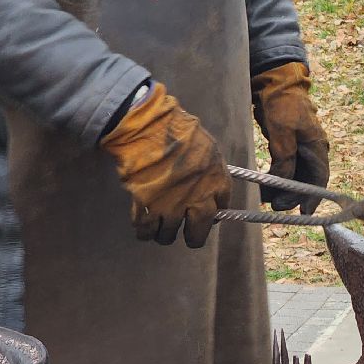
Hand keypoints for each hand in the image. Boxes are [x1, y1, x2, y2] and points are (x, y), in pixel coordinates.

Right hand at [100, 82, 231, 247]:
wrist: (150, 129)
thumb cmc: (181, 132)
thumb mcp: (208, 149)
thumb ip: (210, 171)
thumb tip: (206, 184)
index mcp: (217, 183)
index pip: (220, 211)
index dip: (212, 215)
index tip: (206, 215)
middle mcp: (197, 200)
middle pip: (197, 233)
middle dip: (192, 235)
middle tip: (186, 232)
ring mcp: (171, 207)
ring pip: (168, 235)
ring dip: (165, 233)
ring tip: (161, 227)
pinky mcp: (146, 208)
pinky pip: (145, 230)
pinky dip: (144, 232)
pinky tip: (144, 228)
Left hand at [251, 61, 330, 210]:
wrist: (275, 82)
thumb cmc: (282, 105)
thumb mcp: (283, 135)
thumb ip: (286, 161)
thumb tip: (284, 184)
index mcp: (318, 146)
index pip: (319, 179)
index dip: (313, 197)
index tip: (304, 213)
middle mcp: (314, 148)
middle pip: (308, 179)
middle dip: (294, 195)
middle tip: (276, 207)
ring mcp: (302, 145)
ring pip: (297, 174)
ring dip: (285, 187)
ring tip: (269, 198)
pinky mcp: (290, 142)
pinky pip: (289, 165)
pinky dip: (281, 176)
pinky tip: (269, 183)